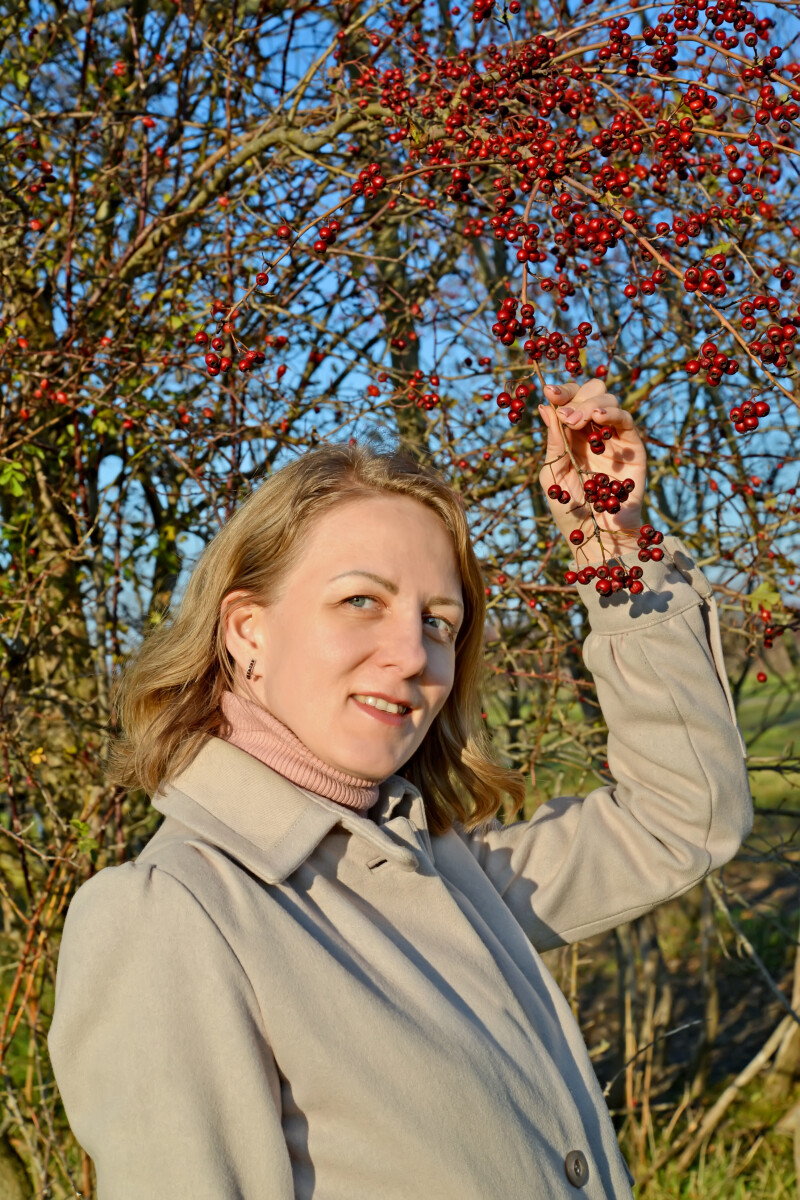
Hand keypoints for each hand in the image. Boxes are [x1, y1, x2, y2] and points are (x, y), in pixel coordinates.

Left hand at [536, 378, 646, 564]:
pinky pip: (626, 420)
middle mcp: (593, 432)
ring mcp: (614, 438)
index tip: (548, 392)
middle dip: (575, 396)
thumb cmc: (571, 511)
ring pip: (608, 400)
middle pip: (590, 393)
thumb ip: (552, 441)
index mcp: (571, 435)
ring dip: (589, 405)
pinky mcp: (633, 447)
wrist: (596, 537)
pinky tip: (597, 419)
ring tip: (576, 422)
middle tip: (565, 414)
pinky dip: (612, 413)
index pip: (569, 401)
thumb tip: (544, 407)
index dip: (561, 393)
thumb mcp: (553, 474)